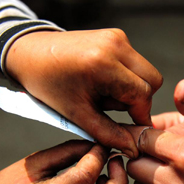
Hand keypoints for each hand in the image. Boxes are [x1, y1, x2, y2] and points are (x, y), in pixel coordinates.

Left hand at [5, 29, 162, 157]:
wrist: (30, 53)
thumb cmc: (49, 84)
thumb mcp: (77, 114)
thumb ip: (108, 133)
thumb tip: (134, 149)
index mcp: (103, 64)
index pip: (142, 94)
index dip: (140, 115)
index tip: (131, 128)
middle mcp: (115, 45)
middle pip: (152, 81)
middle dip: (138, 100)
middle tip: (110, 107)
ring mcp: (117, 36)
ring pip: (146, 72)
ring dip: (132, 88)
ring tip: (103, 93)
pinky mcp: (116, 35)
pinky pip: (135, 62)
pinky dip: (125, 76)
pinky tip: (102, 80)